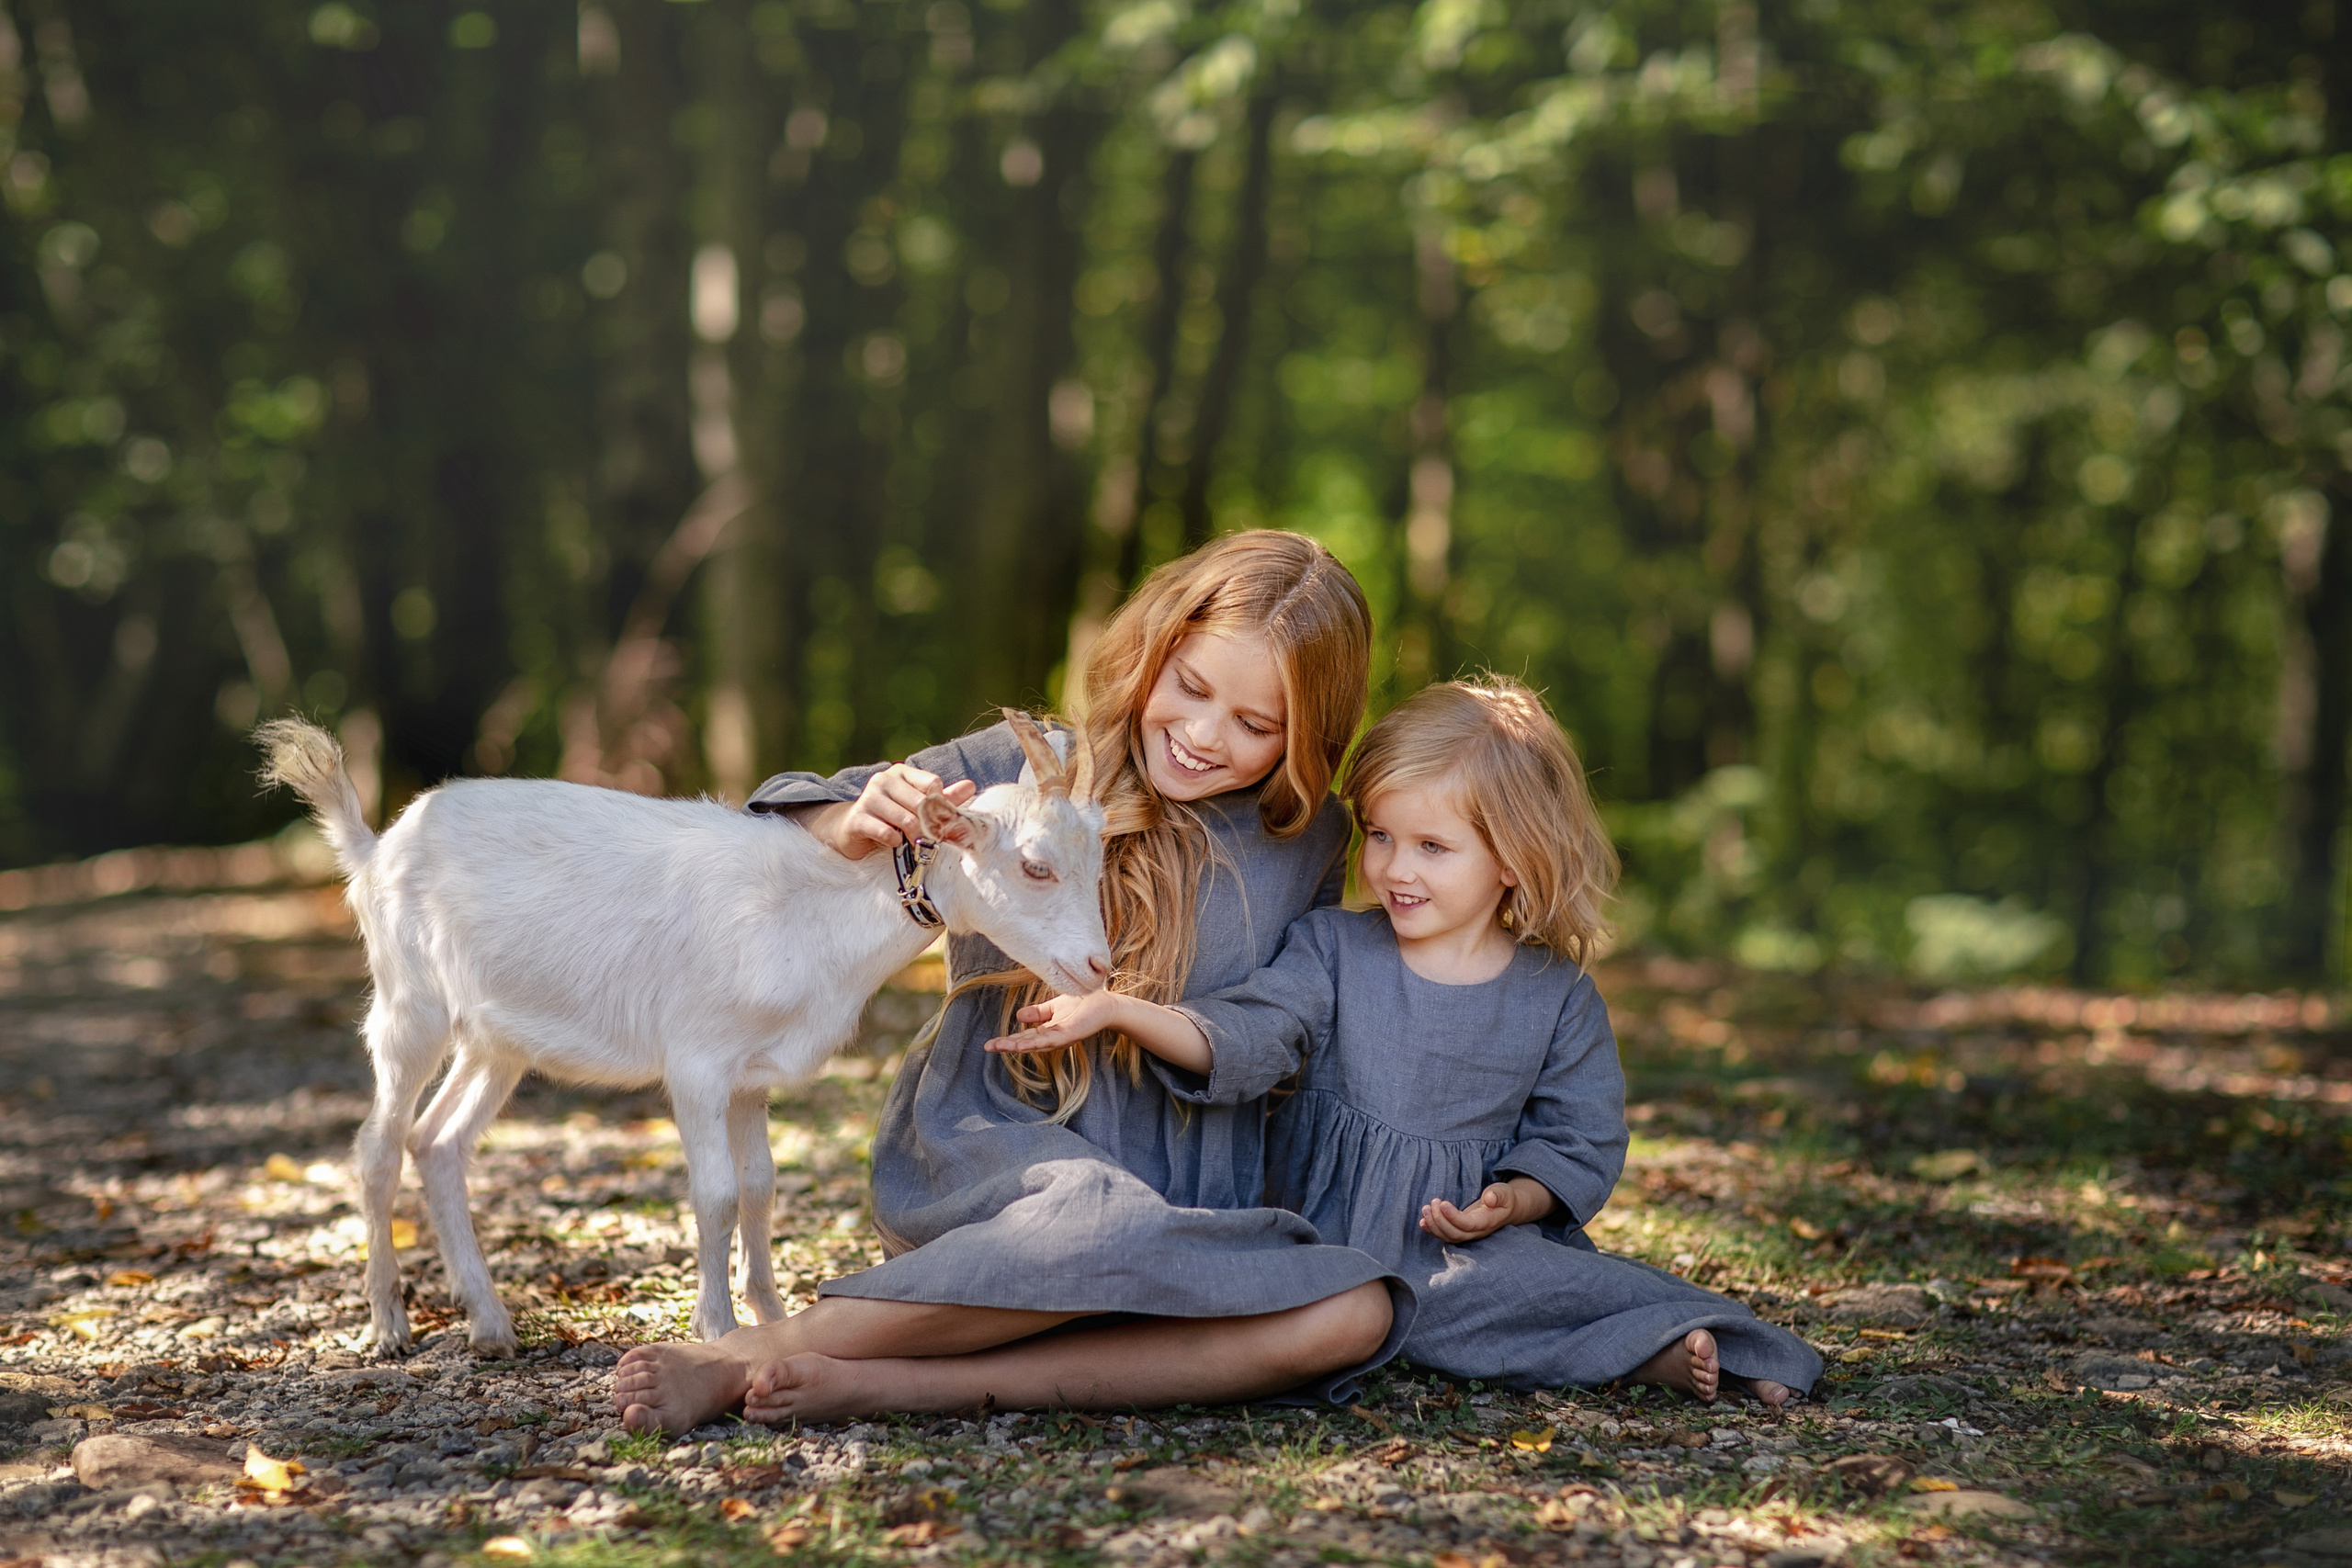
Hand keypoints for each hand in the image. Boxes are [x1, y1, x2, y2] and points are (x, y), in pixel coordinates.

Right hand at [810, 764, 975, 860]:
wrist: (853, 830)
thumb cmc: (892, 816)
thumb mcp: (917, 805)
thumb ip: (943, 797)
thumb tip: (971, 785)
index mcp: (901, 772)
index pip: (933, 785)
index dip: (939, 806)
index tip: (936, 820)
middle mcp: (883, 780)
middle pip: (922, 803)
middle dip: (929, 825)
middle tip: (930, 838)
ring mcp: (868, 798)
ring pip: (906, 820)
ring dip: (914, 836)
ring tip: (912, 842)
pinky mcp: (857, 819)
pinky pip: (886, 832)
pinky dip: (895, 842)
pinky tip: (894, 843)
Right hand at [986, 991, 1127, 1053]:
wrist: (1106, 1004)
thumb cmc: (1083, 1004)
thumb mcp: (1055, 1007)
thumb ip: (1038, 1013)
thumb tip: (1018, 1016)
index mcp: (1047, 1030)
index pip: (1024, 1036)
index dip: (1007, 1040)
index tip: (990, 1044)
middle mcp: (1052, 1036)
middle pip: (1026, 1042)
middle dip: (1007, 1045)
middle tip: (988, 1047)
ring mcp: (1061, 1037)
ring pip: (1035, 1043)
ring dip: (1017, 1046)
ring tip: (1000, 1047)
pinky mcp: (1070, 1034)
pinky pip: (1050, 1040)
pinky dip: (1035, 1042)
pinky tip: (1022, 1043)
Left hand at [1421, 1177, 1553, 1242]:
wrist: (1505, 1209)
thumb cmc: (1504, 1198)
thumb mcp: (1504, 1192)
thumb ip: (1497, 1194)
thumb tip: (1489, 1198)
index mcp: (1487, 1222)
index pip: (1468, 1225)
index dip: (1453, 1217)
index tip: (1442, 1203)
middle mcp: (1476, 1232)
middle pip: (1455, 1234)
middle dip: (1440, 1220)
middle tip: (1432, 1203)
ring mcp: (1468, 1234)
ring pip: (1448, 1237)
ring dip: (1434, 1224)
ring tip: (1426, 1208)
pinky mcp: (1460, 1231)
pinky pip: (1445, 1236)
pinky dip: (1432, 1230)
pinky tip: (1422, 1222)